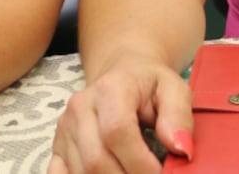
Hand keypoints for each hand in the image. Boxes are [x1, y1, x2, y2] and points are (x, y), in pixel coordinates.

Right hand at [49, 57, 193, 173]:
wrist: (122, 74)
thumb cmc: (149, 84)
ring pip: (81, 172)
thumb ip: (179, 116)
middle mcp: (81, 107)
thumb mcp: (174, 89)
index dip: (140, 163)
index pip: (118, 133)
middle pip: (96, 160)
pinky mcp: (57, 145)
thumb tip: (181, 148)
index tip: (161, 173)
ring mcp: (65, 128)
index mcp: (110, 89)